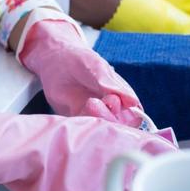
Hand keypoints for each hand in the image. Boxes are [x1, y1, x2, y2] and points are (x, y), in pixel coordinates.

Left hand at [18, 13, 142, 127]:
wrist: (56, 60)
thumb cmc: (81, 61)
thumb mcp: (97, 68)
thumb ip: (112, 85)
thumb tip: (133, 102)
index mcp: (123, 98)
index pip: (132, 117)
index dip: (123, 114)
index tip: (112, 100)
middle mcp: (112, 111)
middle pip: (116, 127)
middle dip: (107, 117)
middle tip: (94, 102)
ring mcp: (95, 117)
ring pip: (100, 130)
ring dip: (93, 118)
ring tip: (88, 102)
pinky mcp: (79, 121)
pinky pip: (83, 129)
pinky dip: (80, 122)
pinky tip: (76, 108)